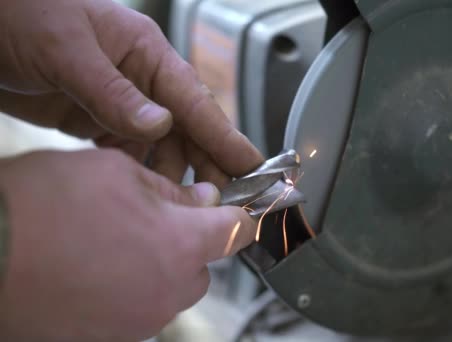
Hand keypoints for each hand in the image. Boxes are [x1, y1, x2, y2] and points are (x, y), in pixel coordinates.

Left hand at [0, 0, 262, 184]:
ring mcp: (120, 103)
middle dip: (208, 163)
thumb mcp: (67, 50)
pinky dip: (141, 174)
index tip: (252, 165)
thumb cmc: (22, 13)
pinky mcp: (97, 121)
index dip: (226, 136)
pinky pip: (130, 153)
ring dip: (173, 175)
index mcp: (145, 54)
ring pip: (161, 146)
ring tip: (184, 206)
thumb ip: (112, 91)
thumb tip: (158, 125)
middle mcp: (140, 81)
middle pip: (188, 129)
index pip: (196, 101)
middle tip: (226, 201)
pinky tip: (147, 193)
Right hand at [0, 149, 254, 340]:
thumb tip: (200, 199)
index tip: (232, 209)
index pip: (237, 231)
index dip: (237, 215)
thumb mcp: (115, 171)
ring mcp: (138, 319)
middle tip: (151, 214)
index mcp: (181, 245)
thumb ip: (170, 189)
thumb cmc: (41, 209)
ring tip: (113, 237)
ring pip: (170, 286)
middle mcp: (168, 291)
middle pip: (204, 264)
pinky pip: (139, 305)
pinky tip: (96, 262)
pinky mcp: (109, 335)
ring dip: (158, 262)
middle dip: (189, 239)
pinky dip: (131, 284)